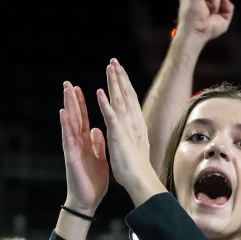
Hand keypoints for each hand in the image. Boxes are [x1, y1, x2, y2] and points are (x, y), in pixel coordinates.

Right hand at [60, 80, 108, 216]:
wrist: (87, 201)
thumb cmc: (92, 182)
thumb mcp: (99, 159)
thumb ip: (97, 144)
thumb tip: (97, 129)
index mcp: (85, 143)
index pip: (83, 119)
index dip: (82, 104)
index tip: (79, 89)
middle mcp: (77, 143)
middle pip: (74, 118)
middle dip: (71, 100)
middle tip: (67, 83)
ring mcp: (72, 149)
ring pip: (69, 125)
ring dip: (68, 108)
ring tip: (65, 92)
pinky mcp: (71, 157)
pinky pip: (68, 139)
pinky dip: (66, 126)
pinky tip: (64, 114)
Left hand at [96, 58, 166, 205]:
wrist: (140, 179)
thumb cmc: (136, 166)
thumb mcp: (134, 144)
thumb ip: (132, 133)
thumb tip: (132, 128)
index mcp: (135, 123)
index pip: (130, 99)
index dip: (125, 84)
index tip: (120, 70)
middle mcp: (133, 121)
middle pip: (126, 94)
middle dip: (120, 76)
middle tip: (114, 61)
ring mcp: (126, 127)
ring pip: (120, 100)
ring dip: (114, 82)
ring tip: (109, 67)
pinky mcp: (118, 135)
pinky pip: (110, 116)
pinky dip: (105, 104)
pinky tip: (99, 92)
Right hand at [175, 0, 233, 43]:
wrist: (195, 35)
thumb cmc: (205, 30)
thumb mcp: (222, 18)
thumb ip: (228, 6)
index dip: (216, 6)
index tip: (206, 17)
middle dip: (217, 5)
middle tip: (206, 16)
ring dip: (215, 6)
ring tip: (204, 13)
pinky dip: (215, 4)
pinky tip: (205, 10)